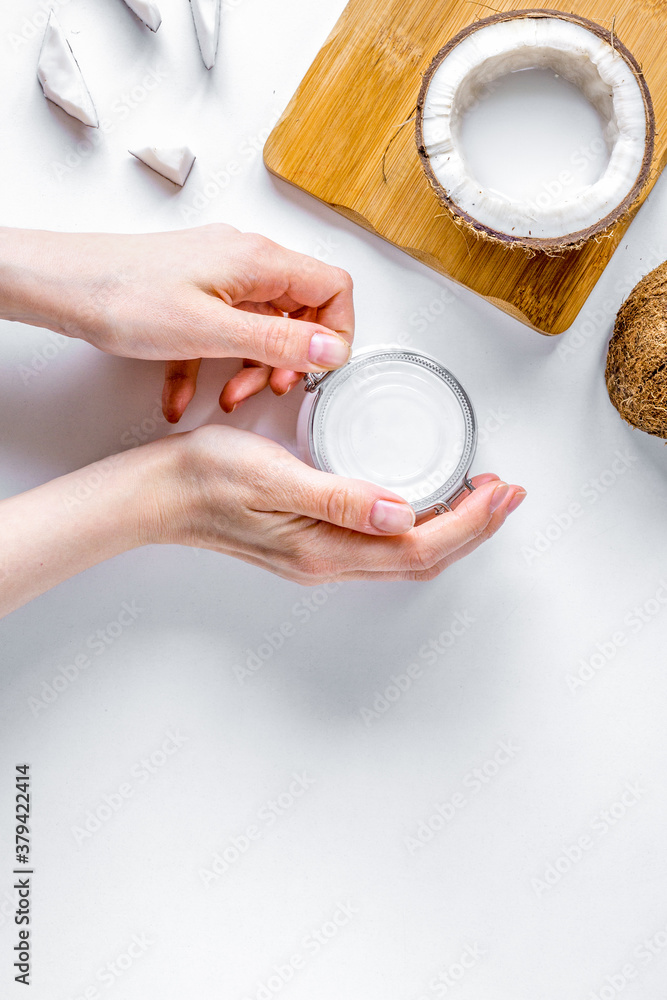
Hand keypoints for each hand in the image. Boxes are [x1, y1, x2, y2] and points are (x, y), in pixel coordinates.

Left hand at [0, 224, 353, 421]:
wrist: (63, 285)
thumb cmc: (123, 296)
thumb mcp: (210, 331)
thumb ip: (278, 343)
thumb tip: (333, 350)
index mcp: (259, 262)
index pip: (332, 287)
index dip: (338, 332)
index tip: (321, 369)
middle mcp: (244, 262)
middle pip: (298, 311)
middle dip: (288, 359)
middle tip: (272, 389)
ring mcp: (218, 276)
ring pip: (258, 326)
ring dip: (249, 368)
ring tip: (229, 398)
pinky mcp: (193, 292)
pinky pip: (220, 332)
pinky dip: (211, 366)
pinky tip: (186, 396)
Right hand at [141, 425, 525, 582]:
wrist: (159, 494)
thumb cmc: (206, 478)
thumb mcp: (274, 476)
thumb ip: (340, 498)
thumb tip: (401, 512)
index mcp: (326, 548)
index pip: (419, 545)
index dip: (470, 523)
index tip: (501, 492)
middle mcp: (330, 561)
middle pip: (423, 558)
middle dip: (474, 528)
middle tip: (507, 494)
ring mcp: (321, 557)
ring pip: (406, 554)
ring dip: (451, 528)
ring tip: (480, 498)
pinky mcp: (313, 543)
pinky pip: (384, 547)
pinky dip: (419, 527)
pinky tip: (424, 503)